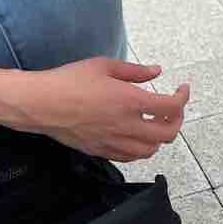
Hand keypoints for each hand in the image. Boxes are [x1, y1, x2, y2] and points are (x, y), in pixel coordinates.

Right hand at [0, 56, 190, 163]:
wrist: (40, 104)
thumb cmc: (70, 80)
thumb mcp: (104, 66)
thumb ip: (134, 71)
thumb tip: (157, 72)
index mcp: (130, 102)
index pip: (171, 107)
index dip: (183, 98)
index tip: (181, 89)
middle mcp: (126, 126)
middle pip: (168, 134)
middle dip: (176, 120)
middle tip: (171, 107)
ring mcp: (114, 143)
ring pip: (151, 150)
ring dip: (159, 137)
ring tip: (153, 122)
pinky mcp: (101, 152)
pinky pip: (131, 157)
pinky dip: (140, 147)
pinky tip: (135, 134)